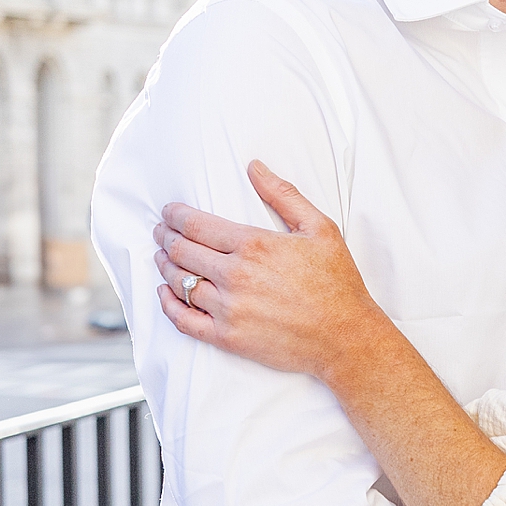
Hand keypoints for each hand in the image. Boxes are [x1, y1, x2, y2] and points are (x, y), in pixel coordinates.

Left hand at [154, 160, 369, 375]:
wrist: (345, 338)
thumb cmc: (337, 283)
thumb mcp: (320, 228)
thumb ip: (284, 195)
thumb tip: (254, 167)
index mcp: (254, 245)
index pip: (196, 225)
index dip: (175, 216)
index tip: (168, 212)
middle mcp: (235, 276)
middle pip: (182, 251)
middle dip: (165, 237)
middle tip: (160, 232)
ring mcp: (229, 309)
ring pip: (179, 283)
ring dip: (164, 266)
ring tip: (161, 258)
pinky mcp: (228, 338)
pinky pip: (184, 320)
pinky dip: (168, 305)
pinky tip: (164, 294)